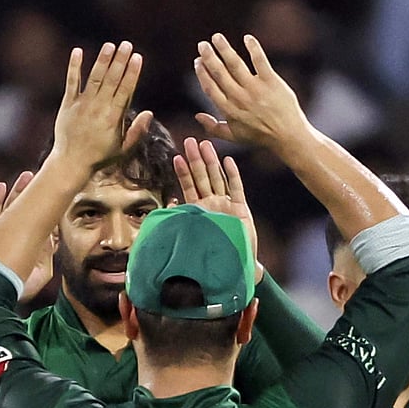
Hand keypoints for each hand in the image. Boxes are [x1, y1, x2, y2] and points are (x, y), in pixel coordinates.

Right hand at [0, 171, 54, 300]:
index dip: (49, 213)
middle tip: (40, 177)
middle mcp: (16, 239)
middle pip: (27, 211)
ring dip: (18, 191)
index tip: (57, 199)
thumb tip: (50, 234)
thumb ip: (46, 252)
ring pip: (11, 208)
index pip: (42, 226)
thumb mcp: (42, 271)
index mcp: (30, 247)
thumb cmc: (19, 285)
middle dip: (33, 195)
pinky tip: (2, 186)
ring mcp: (2, 235)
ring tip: (26, 175)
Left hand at [51, 41, 152, 171]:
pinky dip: (74, 67)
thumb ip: (137, 131)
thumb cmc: (99, 157)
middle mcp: (99, 108)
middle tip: (127, 44)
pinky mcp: (67, 105)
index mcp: (114, 117)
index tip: (137, 57)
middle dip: (120, 61)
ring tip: (110, 45)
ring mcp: (82, 105)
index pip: (126, 89)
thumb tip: (149, 112)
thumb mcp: (123, 149)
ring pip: (94, 78)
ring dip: (102, 60)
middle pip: (112, 79)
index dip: (132, 72)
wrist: (71, 163)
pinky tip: (78, 51)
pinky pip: (71, 82)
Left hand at [174, 137, 261, 280]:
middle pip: (203, 177)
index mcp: (199, 211)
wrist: (232, 266)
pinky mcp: (241, 209)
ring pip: (218, 178)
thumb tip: (166, 209)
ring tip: (205, 144)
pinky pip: (236, 188)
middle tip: (189, 141)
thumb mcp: (190, 237)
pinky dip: (233, 174)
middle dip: (196, 159)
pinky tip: (227, 160)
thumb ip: (181, 222)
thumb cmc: (210, 255)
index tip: (177, 157)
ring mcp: (227, 205)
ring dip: (212, 161)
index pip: (189, 187)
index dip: (183, 172)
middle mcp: (212, 205)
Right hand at [192, 33, 307, 150]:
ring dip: (224, 49)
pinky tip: (247, 38)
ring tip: (216, 37)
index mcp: (229, 110)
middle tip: (202, 45)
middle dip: (209, 57)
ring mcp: (255, 89)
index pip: (210, 87)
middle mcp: (239, 98)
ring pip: (235, 64)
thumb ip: (213, 128)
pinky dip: (253, 48)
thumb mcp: (234, 136)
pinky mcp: (271, 81)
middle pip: (219, 73)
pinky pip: (260, 61)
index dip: (202, 73)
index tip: (198, 62)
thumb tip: (197, 116)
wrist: (287, 136)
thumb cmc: (260, 136)